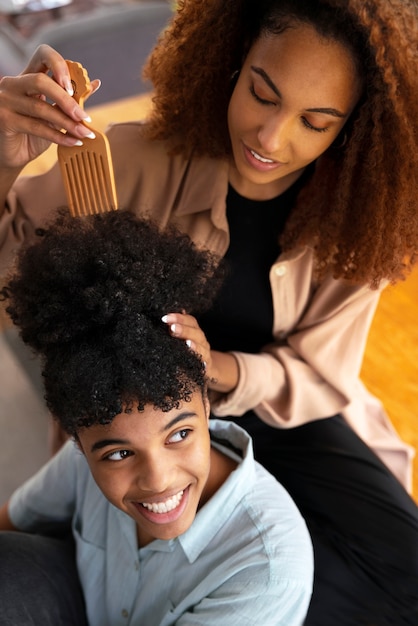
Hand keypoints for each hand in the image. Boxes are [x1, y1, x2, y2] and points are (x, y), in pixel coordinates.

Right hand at [0, 44, 99, 170]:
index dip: (59, 65)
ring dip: (67, 123)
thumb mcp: (55, 114)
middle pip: (41, 81)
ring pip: (40, 108)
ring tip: (85, 134)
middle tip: (84, 117)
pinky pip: (36, 127)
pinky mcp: (4, 119)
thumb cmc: (33, 134)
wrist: (13, 156)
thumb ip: (71, 99)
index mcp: (26, 77)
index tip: (74, 87)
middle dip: (67, 101)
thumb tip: (95, 83)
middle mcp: (13, 84)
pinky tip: (74, 142)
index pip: (42, 55)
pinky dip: (59, 136)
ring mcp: (5, 101)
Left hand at [162, 312, 238, 393]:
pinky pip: (203, 365)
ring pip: (202, 349)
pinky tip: (194, 361)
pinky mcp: (205, 368)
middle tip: (172, 328)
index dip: (179, 318)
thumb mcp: (184, 337)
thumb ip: (177, 325)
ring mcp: (205, 354)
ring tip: (186, 343)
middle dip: (184, 330)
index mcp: (195, 331)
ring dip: (194, 346)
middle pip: (196, 333)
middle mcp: (201, 341)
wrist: (207, 368)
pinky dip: (199, 363)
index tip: (165, 318)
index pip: (190, 321)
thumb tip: (172, 311)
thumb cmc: (190, 349)